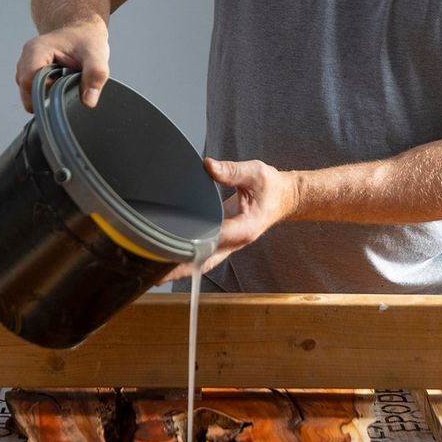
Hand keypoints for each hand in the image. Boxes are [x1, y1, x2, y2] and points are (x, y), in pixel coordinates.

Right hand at [15, 19, 109, 111]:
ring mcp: (26, 68)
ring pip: (30, 94)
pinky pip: (34, 93)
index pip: (29, 82)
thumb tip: (88, 101)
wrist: (83, 32)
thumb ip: (95, 75)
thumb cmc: (87, 40)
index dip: (45, 93)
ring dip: (48, 95)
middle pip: (27, 90)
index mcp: (37, 50)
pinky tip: (61, 86)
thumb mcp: (96, 55)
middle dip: (48, 96)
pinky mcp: (31, 76)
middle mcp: (26, 59)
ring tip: (66, 83)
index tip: (64, 94)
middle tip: (69, 87)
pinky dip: (48, 94)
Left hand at [162, 158, 298, 281]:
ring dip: (183, 269)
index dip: (196, 243)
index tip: (175, 247)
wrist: (283, 197)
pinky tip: (171, 260)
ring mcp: (230, 243)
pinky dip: (189, 259)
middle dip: (183, 268)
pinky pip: (205, 254)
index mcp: (245, 226)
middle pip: (206, 261)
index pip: (216, 238)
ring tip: (157, 274)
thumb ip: (231, 170)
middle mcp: (237, 240)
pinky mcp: (225, 240)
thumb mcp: (255, 173)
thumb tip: (208, 166)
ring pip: (204, 262)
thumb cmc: (271, 187)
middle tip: (157, 275)